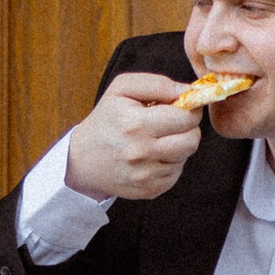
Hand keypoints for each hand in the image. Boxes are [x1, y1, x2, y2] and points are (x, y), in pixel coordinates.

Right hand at [67, 72, 203, 203]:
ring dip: (179, 145)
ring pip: (186, 156)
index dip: (189, 110)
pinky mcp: (149, 190)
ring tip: (159, 139)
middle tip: (172, 122)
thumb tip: (190, 91)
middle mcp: (141, 152)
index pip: (186, 118)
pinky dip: (170, 163)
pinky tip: (153, 155)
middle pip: (192, 140)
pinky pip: (176, 174)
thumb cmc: (106, 119)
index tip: (182, 107)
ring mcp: (145, 175)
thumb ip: (158, 84)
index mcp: (136, 124)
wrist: (82, 159)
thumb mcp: (122, 89)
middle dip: (188, 128)